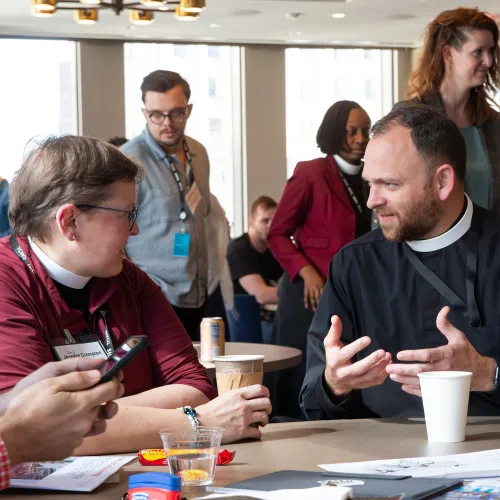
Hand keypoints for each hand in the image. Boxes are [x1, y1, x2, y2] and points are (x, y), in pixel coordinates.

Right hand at [0, 369, 123, 463]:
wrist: (9, 440)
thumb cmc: (28, 408)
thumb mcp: (50, 384)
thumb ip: (78, 378)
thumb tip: (99, 374)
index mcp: (83, 403)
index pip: (113, 390)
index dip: (116, 382)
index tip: (115, 378)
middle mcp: (85, 422)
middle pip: (104, 407)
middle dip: (101, 399)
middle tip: (89, 393)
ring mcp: (78, 438)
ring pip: (95, 424)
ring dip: (92, 416)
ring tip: (78, 410)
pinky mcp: (68, 449)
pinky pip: (80, 437)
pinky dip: (77, 429)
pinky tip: (63, 425)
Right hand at [195, 385, 271, 442]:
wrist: (202, 422)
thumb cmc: (213, 409)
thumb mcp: (227, 396)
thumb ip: (240, 396)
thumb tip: (251, 398)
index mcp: (239, 394)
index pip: (260, 389)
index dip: (266, 393)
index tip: (266, 397)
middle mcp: (243, 405)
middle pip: (266, 403)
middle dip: (268, 408)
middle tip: (265, 411)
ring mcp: (244, 418)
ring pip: (264, 417)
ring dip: (265, 420)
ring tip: (261, 422)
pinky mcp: (242, 431)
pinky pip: (258, 432)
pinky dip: (258, 433)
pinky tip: (255, 433)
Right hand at [299, 265, 324, 311]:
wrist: (309, 272)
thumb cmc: (318, 277)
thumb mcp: (323, 280)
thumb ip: (325, 287)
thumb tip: (331, 293)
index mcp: (321, 286)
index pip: (323, 294)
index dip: (325, 299)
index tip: (327, 305)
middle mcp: (315, 288)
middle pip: (317, 297)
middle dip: (319, 303)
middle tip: (321, 310)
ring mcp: (310, 289)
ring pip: (312, 297)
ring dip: (313, 304)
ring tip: (314, 310)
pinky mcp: (306, 289)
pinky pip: (305, 296)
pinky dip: (305, 301)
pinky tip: (306, 306)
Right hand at [324, 315, 391, 396]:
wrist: (334, 380)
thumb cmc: (333, 357)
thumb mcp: (330, 344)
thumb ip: (334, 331)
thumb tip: (335, 317)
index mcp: (336, 361)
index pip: (346, 354)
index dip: (357, 347)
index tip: (368, 339)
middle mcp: (344, 373)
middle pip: (359, 369)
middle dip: (372, 360)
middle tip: (383, 351)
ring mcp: (355, 381)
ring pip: (369, 376)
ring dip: (380, 367)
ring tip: (388, 356)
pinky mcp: (363, 385)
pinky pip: (375, 382)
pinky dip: (384, 375)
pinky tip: (389, 364)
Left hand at [386, 306, 495, 396]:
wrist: (480, 373)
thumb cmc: (466, 352)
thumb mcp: (458, 337)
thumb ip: (446, 325)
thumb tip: (443, 309)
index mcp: (447, 354)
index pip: (428, 355)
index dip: (413, 355)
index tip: (399, 354)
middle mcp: (444, 369)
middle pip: (422, 371)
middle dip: (404, 369)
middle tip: (390, 367)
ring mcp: (443, 381)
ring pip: (422, 382)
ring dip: (406, 380)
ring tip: (392, 376)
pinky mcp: (443, 388)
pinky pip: (428, 392)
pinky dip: (415, 391)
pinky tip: (403, 386)